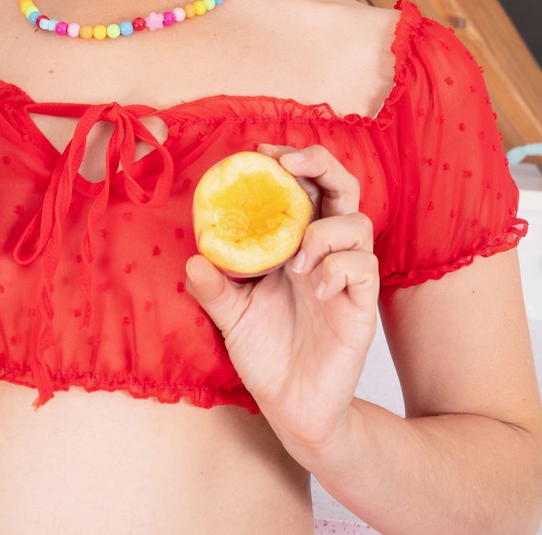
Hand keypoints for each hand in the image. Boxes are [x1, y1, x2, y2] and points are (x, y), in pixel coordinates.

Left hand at [185, 143, 377, 459]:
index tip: (262, 151)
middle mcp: (326, 250)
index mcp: (296, 242)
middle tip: (290, 165)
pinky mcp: (361, 305)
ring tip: (297, 260)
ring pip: (359, 223)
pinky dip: (340, 266)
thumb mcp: (230, 315)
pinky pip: (364, 267)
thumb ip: (214, 288)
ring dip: (325, 229)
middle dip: (321, 164)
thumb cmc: (265, 353)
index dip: (290, 161)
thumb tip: (194, 259)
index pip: (305, 186)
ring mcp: (347, 276)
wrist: (291, 407)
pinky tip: (317, 285)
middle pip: (342, 188)